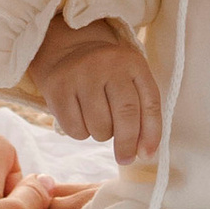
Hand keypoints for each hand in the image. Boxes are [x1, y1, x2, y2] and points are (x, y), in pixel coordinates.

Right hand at [32, 16, 163, 163]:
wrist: (69, 50)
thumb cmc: (107, 75)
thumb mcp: (130, 81)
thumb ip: (142, 112)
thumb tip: (144, 153)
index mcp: (133, 63)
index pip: (150, 103)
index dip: (151, 133)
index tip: (147, 154)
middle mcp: (108, 64)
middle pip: (125, 115)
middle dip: (127, 144)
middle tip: (125, 158)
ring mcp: (81, 74)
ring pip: (99, 126)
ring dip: (102, 135)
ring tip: (99, 121)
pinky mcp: (58, 88)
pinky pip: (75, 128)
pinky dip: (81, 133)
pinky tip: (81, 118)